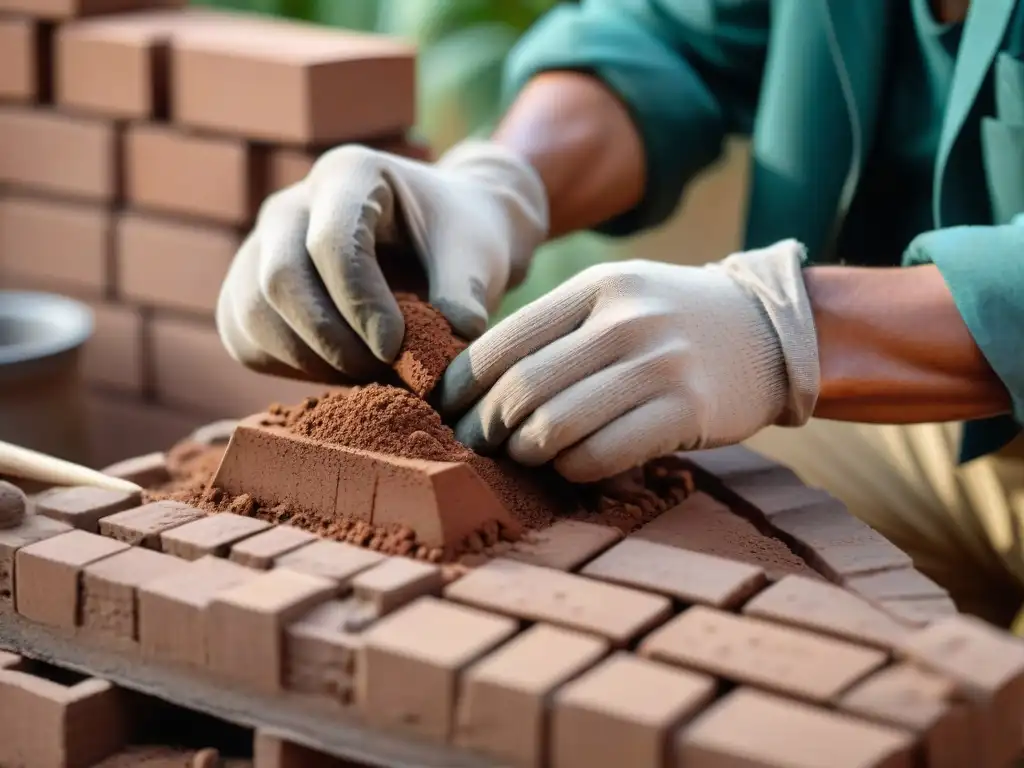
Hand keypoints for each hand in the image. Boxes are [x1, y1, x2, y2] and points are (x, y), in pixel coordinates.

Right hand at [216, 141, 547, 381]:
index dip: (361, 304)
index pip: (332, 242)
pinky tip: (338, 369)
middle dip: (333, 340)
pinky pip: (242, 336)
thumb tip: (451, 341)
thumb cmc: (459, 239)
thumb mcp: (478, 254)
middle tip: (384, 368)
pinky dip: (287, 366)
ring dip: (310, 360)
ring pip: (253, 313)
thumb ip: (466, 294)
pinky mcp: (247, 287)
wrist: (436, 242)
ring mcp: (261, 244)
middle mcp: (292, 203)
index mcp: (350, 175)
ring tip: (368, 372)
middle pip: (280, 279)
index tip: (396, 347)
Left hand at [440, 240, 820, 481]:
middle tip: (474, 445)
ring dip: (525, 453)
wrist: (769, 329)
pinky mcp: (686, 410)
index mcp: (595, 289)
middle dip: (484, 428)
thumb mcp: (616, 298)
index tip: (447, 411)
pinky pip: (602, 455)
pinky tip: (571, 467)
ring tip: (520, 456)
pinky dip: (573, 470)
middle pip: (521, 390)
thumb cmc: (672, 321)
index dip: (462, 386)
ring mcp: (658, 365)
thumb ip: (557, 330)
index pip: (503, 343)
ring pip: (555, 427)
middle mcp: (624, 321)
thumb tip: (477, 382)